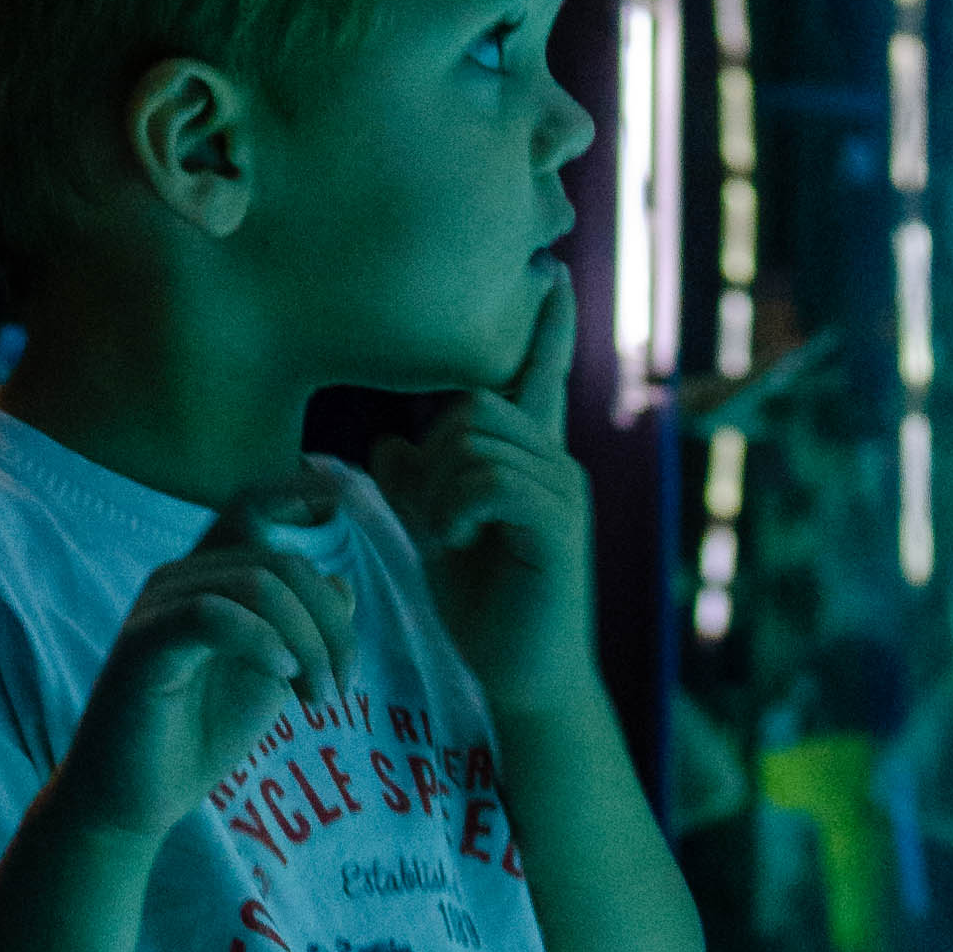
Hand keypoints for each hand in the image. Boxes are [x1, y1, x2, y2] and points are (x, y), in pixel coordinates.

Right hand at [62, 478, 355, 846]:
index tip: (339, 499)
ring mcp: (159, 605)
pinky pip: (212, 614)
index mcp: (211, 579)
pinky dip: (262, 640)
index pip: (250, 510)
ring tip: (318, 698)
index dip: (294, 493)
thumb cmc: (199, 735)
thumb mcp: (270, 678)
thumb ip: (302, 629)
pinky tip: (283, 676)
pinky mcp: (142, 642)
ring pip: (257, 583)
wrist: (138, 800)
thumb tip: (342, 581)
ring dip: (308, 641)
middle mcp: (182, 578)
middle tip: (340, 689)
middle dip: (330, 624)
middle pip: (281, 561)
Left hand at [371, 266, 595, 719]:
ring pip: (477, 442)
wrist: (521, 679)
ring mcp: (563, 492)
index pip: (539, 377)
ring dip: (438, 490)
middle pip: (476, 407)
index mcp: (531, 460)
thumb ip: (419, 487)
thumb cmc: (483, 612)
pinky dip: (454, 508)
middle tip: (430, 518)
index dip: (547, 327)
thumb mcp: (436, 538)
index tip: (553, 272)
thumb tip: (388, 444)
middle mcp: (556, 464)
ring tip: (444, 537)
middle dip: (432, 456)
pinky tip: (453, 541)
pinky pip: (490, 481)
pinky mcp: (558, 526)